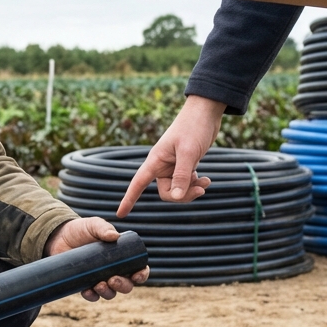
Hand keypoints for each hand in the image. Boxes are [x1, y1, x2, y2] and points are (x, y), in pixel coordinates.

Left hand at [45, 216, 149, 300]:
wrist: (59, 236)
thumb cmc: (82, 230)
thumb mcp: (94, 225)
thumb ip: (104, 228)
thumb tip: (114, 237)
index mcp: (122, 258)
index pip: (137, 270)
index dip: (141, 275)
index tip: (137, 275)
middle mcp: (113, 271)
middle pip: (126, 286)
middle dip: (123, 286)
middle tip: (113, 279)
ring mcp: (99, 279)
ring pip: (110, 293)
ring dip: (108, 292)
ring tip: (100, 284)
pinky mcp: (84, 284)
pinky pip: (92, 295)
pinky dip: (92, 296)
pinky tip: (88, 291)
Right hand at [117, 95, 224, 215]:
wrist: (205, 111)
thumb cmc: (194, 127)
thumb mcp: (189, 152)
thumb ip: (182, 175)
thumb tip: (177, 197)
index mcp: (156, 161)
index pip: (137, 183)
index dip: (129, 199)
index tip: (120, 214)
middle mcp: (162, 165)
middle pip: (166, 193)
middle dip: (183, 195)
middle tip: (200, 190)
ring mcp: (173, 166)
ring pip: (178, 189)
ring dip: (192, 190)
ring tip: (206, 182)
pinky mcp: (184, 165)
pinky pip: (185, 182)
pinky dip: (196, 184)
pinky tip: (205, 179)